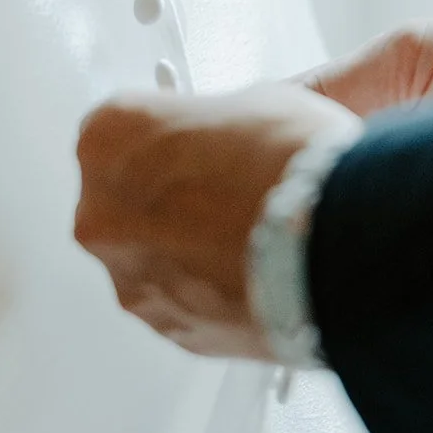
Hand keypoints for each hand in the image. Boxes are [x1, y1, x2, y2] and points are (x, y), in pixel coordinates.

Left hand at [74, 82, 358, 359]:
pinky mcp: (170, 330)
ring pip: (150, 254)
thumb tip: (223, 136)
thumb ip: (212, 124)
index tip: (195, 137)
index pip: (121, 126)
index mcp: (107, 138)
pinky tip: (253, 271)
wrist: (331, 246)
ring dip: (187, 245)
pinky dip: (208, 289)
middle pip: (127, 195)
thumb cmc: (287, 164)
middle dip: (170, 192)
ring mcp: (130, 278)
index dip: (168, 132)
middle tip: (227, 185)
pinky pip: (180, 300)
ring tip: (250, 234)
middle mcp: (101, 212)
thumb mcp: (252, 102)